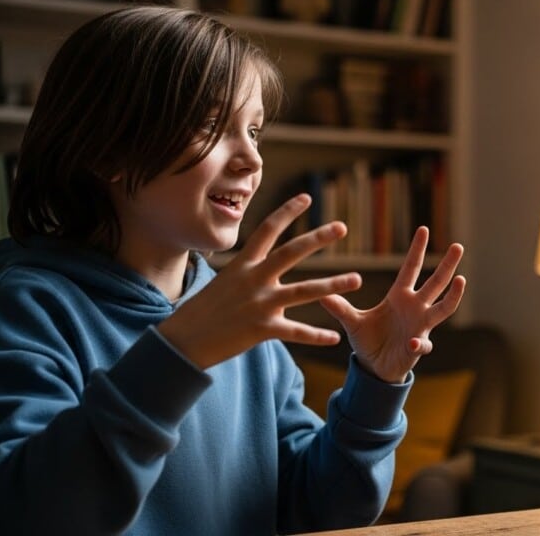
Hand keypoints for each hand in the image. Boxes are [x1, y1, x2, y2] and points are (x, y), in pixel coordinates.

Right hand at [159, 194, 362, 368]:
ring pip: (303, 291)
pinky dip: (316, 336)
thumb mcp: (223, 282)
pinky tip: (335, 338)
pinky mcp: (261, 330)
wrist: (182, 342)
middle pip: (290, 252)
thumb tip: (258, 261)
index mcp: (243, 264)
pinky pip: (295, 332)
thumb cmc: (202, 312)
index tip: (307, 198)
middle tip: (341, 227)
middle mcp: (253, 279)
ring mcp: (259, 304)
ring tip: (357, 279)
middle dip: (317, 238)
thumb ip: (246, 271)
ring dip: (332, 285)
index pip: (266, 230)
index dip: (287, 212)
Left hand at [319, 226, 465, 382]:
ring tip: (461, 280)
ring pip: (443, 308)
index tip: (423, 229)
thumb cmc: (368, 340)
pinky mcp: (417, 347)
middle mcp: (415, 308)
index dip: (417, 250)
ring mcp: (420, 326)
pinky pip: (422, 344)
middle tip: (458, 246)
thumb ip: (341, 308)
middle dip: (447, 264)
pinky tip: (413, 343)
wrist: (374, 368)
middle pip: (436, 282)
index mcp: (400, 297)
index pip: (411, 268)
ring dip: (453, 295)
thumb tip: (321, 293)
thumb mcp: (353, 322)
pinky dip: (419, 344)